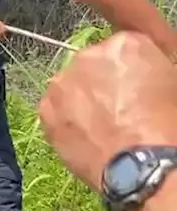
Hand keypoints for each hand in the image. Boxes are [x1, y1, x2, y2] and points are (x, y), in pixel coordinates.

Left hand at [38, 31, 176, 191]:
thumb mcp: (174, 84)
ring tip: (105, 129)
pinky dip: (69, 122)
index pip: (126, 49)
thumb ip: (155, 71)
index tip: (142, 89)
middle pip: (94, 66)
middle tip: (123, 111)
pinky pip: (57, 111)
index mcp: (125, 45)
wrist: (145, 165)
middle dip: (105, 84)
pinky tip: (89, 139)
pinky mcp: (46, 110)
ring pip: (72, 88)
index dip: (135, 72)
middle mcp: (87, 57)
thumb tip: (147, 81)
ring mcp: (62, 83)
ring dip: (84, 102)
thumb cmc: (169, 126)